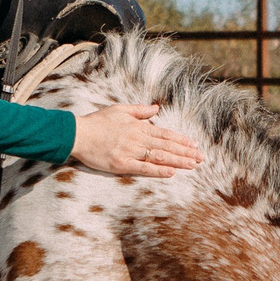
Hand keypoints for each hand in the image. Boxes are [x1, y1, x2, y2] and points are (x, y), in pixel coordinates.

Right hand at [70, 104, 205, 178]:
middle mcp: (137, 138)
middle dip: (186, 152)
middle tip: (201, 158)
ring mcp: (130, 151)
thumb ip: (139, 110)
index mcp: (138, 126)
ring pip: (159, 156)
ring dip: (178, 161)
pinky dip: (158, 170)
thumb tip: (156, 108)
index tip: (195, 145)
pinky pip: (143, 168)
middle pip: (167, 146)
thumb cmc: (97, 122)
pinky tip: (171, 173)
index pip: (165, 134)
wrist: (77, 134)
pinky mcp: (121, 164)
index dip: (182, 140)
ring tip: (193, 165)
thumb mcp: (119, 110)